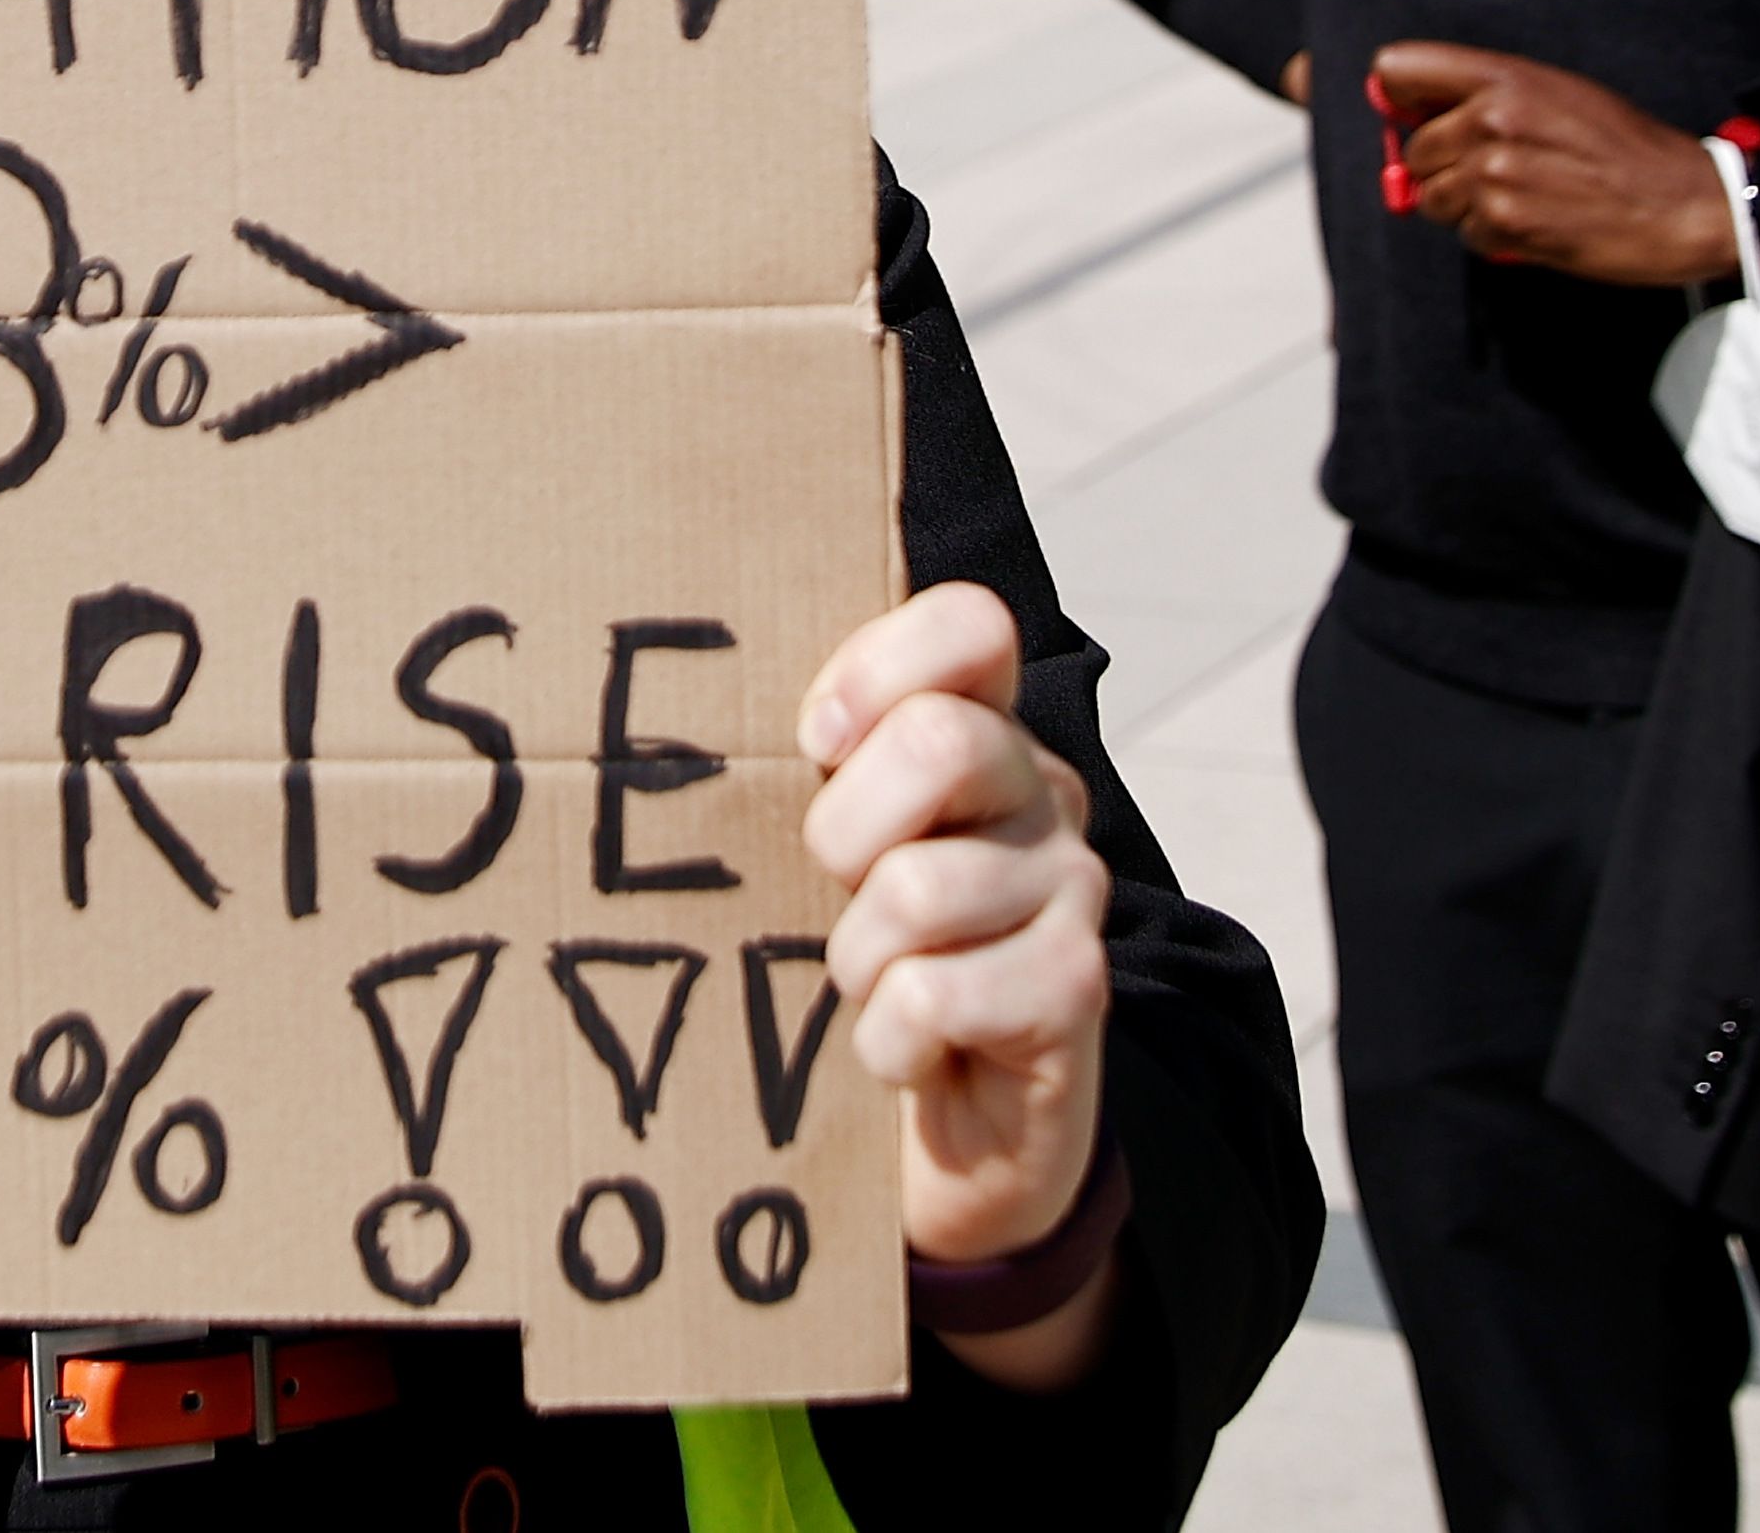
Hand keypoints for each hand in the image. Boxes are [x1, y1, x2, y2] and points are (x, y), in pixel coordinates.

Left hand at [800, 583, 1117, 1388]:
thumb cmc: (869, 962)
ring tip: (870, 986)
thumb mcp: (834, 847)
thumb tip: (684, 695)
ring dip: (858, 961)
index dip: (878, 669)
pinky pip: (934, 994)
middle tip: (834, 888)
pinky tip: (909, 1051)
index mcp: (984, 729)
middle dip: (845, 831)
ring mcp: (1071, 888)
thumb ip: (813, 764)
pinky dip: (889, 1041)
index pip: (970, 624)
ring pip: (920, 888)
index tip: (821, 742)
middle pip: (940, 742)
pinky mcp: (1075, 989)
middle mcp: (1044, 791)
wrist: (959, 1136)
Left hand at [1371, 39, 1734, 285]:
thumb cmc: (1626, 152)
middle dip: (1444, 170)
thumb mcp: (1561, 96)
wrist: (1686, 204)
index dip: (1397, 97)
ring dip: (1468, 209)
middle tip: (1497, 176)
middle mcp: (1492, 119)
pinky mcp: (1506, 223)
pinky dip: (1495, 238)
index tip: (1415, 115)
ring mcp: (1495, 173)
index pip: (1397, 68)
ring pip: (1433, 199)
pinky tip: (1540, 224)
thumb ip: (1489, 97)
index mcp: (1505, 78)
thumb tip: (1413, 110)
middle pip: (1412, 150)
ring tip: (1525, 199)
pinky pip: (1467, 235)